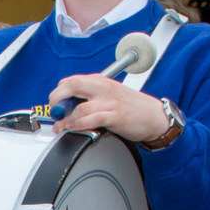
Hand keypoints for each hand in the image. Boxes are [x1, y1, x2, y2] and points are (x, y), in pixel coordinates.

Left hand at [43, 74, 172, 144]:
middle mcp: (103, 88)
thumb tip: (64, 106)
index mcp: (100, 81)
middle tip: (54, 112)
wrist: (154, 116)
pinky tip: (72, 128)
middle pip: (72, 86)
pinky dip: (78, 124)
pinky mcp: (116, 116)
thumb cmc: (130, 107)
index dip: (58, 92)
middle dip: (56, 100)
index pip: (71, 80)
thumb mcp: (108, 95)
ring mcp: (110, 102)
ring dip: (65, 119)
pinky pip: (91, 119)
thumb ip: (89, 97)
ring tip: (60, 126)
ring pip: (79, 107)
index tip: (54, 104)